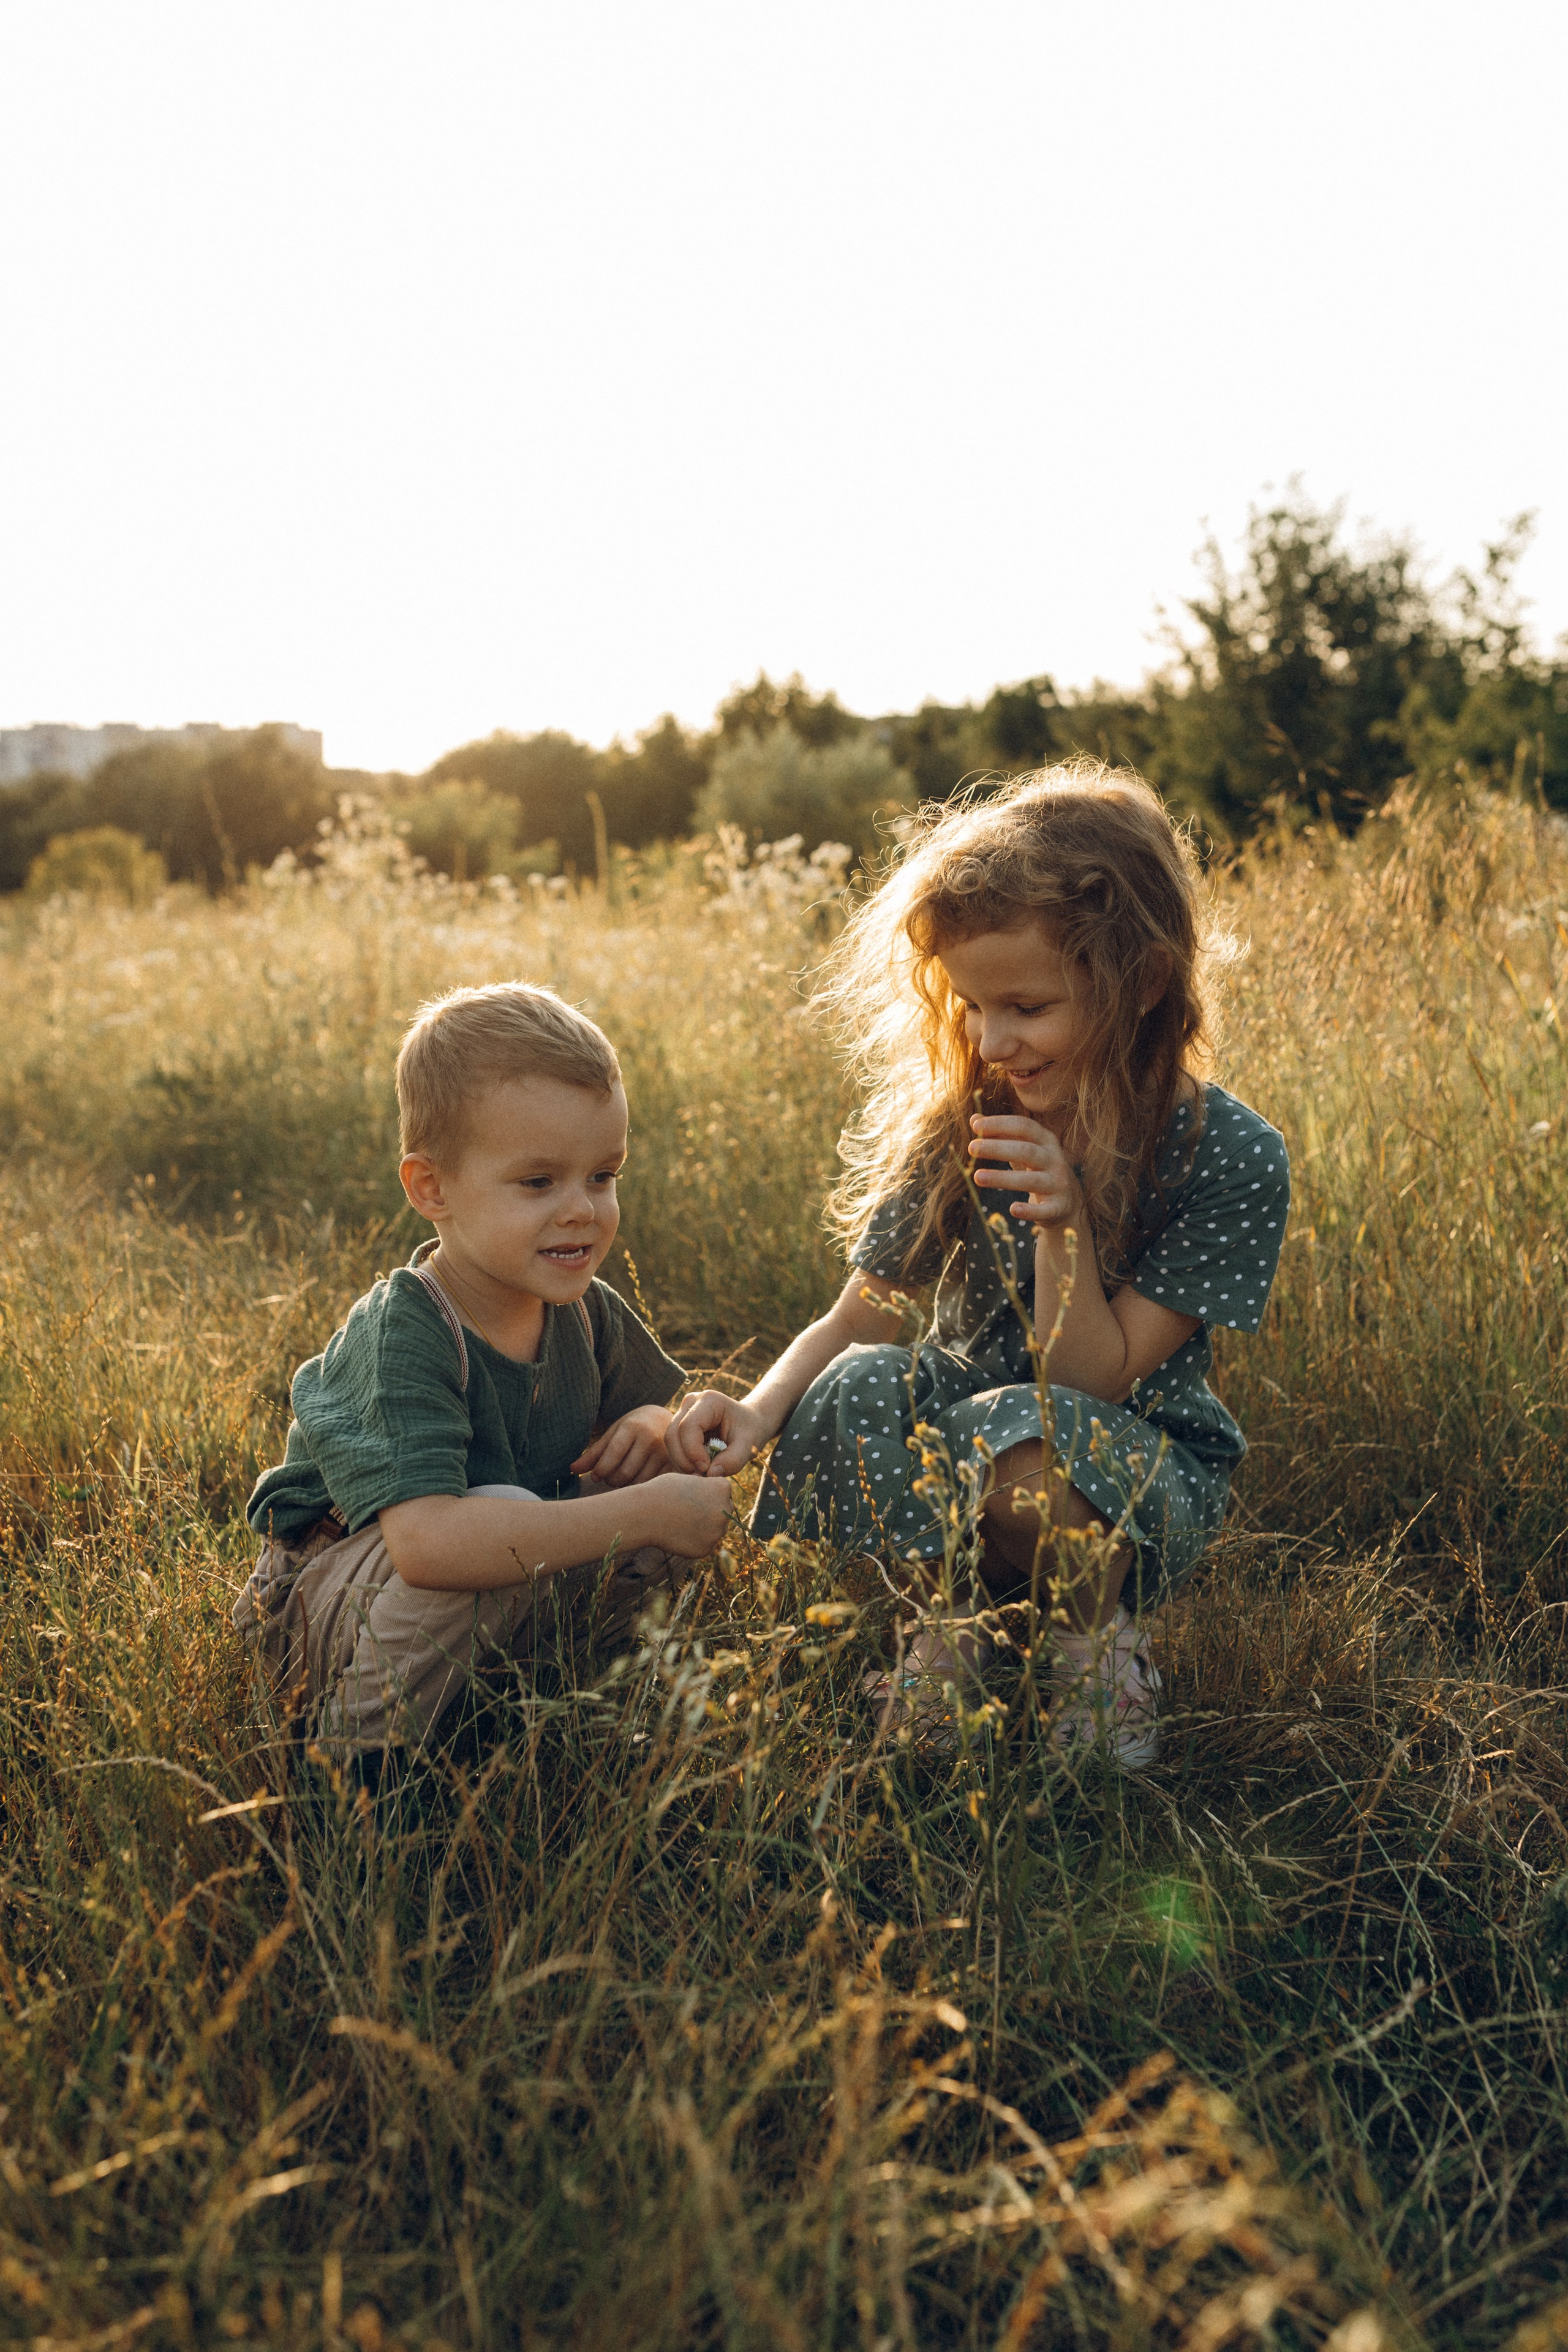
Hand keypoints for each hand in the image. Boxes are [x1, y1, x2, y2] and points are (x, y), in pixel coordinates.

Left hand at [572, 1405, 672, 1487]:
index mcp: (633, 1427)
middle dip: (611, 1479)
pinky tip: (637, 1478)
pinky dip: (640, 1486)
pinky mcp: (673, 1464)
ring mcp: (664, 1452)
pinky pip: (651, 1484)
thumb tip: (572, 1470)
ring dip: (625, 1485)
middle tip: (609, 1476)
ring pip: (638, 1482)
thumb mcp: (614, 1434)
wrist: (666, 1420)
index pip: (613, 1454)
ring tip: (622, 1476)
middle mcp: (651, 1439)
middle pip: (624, 1472)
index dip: (601, 1470)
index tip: (595, 1476)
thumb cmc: (634, 1427)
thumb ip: (594, 1453)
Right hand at [643, 1471, 734, 1557]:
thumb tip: (714, 1497)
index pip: (723, 1492)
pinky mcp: (706, 1549)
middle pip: (723, 1511)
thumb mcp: (687, 1480)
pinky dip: (694, 1541)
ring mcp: (717, 1531)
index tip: (689, 1495)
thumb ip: (705, 1487)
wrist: (643, 1514)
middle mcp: (725, 1510)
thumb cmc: (661, 1492)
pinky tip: (678, 1534)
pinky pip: (705, 1544)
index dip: (706, 1492)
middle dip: (709, 1510)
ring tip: (680, 1522)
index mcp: (723, 1488)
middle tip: (686, 1511)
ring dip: (704, 1527)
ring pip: (715, 1529)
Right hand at [666, 1390, 769, 1475]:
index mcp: (709, 1400)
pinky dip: (682, 1461)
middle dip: (684, 1460)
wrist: (749, 1423)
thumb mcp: (748, 1446)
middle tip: (701, 1476)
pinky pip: (673, 1445)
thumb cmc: (750, 1431)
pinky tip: (696, 1469)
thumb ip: (733, 1461)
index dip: (693, 1451)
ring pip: (670, 1441)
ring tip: (700, 1474)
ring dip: (681, 1462)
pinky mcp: (679, 1424)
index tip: (706, 1469)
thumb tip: (710, 1474)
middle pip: (673, 1434)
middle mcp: (691, 1402)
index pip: (688, 1426)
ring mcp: (683, 1411)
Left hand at [968, 1113, 1082, 1228]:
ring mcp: (1058, 1184)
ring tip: (977, 1177)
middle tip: (971, 1148)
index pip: (1024, 1126)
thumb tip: (974, 1118)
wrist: (1069, 1202)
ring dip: (1003, 1178)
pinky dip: (1029, 1210)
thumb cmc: (1039, 1169)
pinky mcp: (1059, 1207)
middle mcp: (1055, 1159)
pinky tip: (1013, 1209)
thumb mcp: (1024, 1148)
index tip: (976, 1127)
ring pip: (1031, 1180)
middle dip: (998, 1148)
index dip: (1001, 1124)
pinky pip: (1044, 1210)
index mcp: (1046, 1141)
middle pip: (1026, 1151)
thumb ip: (1001, 1133)